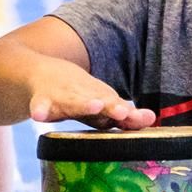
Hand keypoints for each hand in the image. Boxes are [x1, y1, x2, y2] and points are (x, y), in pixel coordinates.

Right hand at [26, 57, 154, 128]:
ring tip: (96, 105)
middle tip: (123, 112)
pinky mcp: (41, 99)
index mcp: (97, 100)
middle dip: (111, 106)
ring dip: (84, 104)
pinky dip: (40, 109)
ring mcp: (61, 98)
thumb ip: (124, 115)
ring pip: (73, 102)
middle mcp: (81, 98)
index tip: (137, 116)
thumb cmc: (77, 94)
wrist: (39, 73)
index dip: (124, 111)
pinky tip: (39, 114)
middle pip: (98, 101)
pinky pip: (40, 105)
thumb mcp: (100, 102)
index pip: (114, 107)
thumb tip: (152, 118)